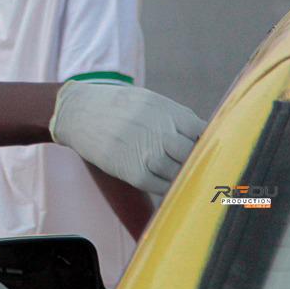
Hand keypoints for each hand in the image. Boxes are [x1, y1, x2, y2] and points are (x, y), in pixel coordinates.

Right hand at [49, 80, 205, 194]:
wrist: (78, 112)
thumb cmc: (117, 106)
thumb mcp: (148, 101)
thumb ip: (175, 117)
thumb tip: (205, 136)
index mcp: (165, 110)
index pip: (203, 132)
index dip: (210, 143)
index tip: (211, 150)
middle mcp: (158, 131)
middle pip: (194, 154)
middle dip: (199, 161)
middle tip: (203, 168)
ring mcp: (146, 153)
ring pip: (180, 172)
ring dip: (185, 176)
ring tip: (186, 177)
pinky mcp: (133, 172)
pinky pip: (162, 186)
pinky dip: (169, 187)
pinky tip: (168, 182)